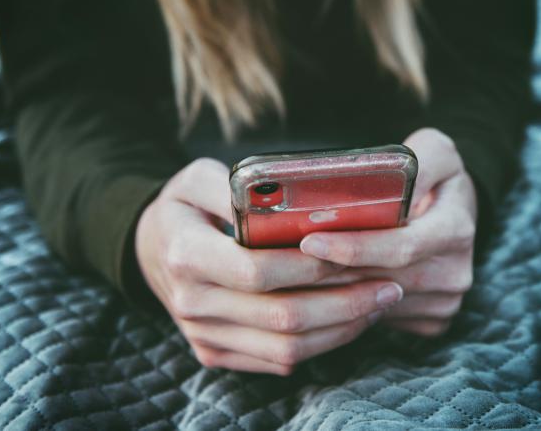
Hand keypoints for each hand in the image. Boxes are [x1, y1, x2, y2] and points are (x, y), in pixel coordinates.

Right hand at [135, 158, 403, 374]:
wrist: (152, 250)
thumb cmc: (184, 207)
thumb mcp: (195, 177)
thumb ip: (236, 184)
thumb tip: (286, 197)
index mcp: (187, 255)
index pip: (258, 271)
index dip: (312, 267)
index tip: (357, 254)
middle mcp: (192, 303)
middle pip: (282, 317)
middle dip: (344, 303)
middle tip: (389, 285)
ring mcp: (203, 335)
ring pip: (286, 349)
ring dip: (341, 329)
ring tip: (378, 303)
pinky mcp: (215, 353)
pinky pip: (277, 361)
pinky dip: (322, 344)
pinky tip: (349, 319)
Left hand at [300, 128, 476, 335]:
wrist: (456, 211)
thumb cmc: (436, 177)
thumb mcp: (436, 151)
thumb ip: (418, 160)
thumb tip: (389, 182)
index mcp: (456, 228)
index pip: (401, 247)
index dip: (354, 247)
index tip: (310, 240)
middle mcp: (455, 272)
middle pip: (381, 280)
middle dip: (330, 273)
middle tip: (285, 262)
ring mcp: (444, 301)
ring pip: (376, 304)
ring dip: (333, 292)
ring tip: (293, 273)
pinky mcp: (431, 320)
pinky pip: (381, 318)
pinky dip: (350, 307)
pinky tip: (322, 288)